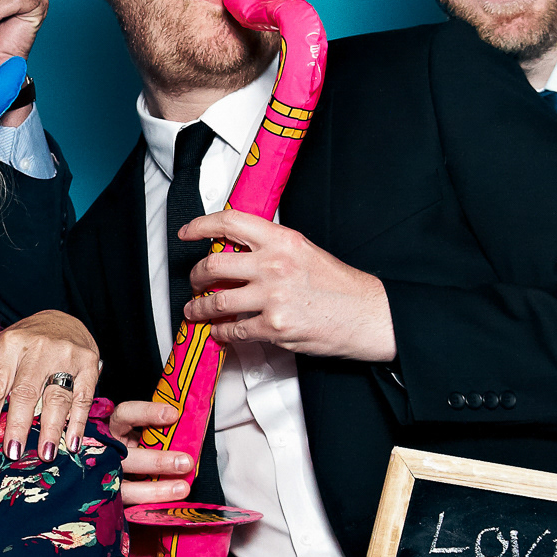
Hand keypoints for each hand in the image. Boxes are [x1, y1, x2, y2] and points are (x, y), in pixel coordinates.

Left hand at [0, 309, 99, 459]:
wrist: (64, 319)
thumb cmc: (24, 340)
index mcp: (10, 343)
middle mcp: (38, 348)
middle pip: (25, 392)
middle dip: (18, 425)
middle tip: (12, 452)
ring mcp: (66, 355)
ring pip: (56, 397)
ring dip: (51, 429)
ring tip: (45, 454)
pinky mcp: (88, 364)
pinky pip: (83, 398)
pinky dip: (78, 423)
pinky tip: (71, 443)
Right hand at [110, 400, 194, 505]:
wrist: (103, 470)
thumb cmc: (130, 446)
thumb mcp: (137, 434)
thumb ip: (156, 432)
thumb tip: (188, 429)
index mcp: (111, 428)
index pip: (125, 415)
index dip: (147, 413)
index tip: (173, 415)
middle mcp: (104, 451)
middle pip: (128, 456)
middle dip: (158, 460)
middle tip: (185, 461)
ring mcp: (104, 477)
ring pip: (126, 486)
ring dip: (156, 489)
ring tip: (182, 488)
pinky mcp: (109, 498)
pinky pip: (130, 504)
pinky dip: (151, 503)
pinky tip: (167, 504)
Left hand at [180, 211, 396, 362]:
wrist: (369, 316)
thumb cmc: (341, 286)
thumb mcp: (306, 251)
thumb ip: (272, 248)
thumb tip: (238, 252)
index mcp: (283, 240)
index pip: (230, 222)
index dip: (202, 225)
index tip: (188, 232)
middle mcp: (274, 265)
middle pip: (212, 265)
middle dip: (195, 276)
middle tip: (194, 281)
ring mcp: (272, 298)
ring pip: (216, 302)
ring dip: (199, 308)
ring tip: (196, 310)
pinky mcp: (273, 327)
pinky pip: (233, 331)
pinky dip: (221, 333)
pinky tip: (220, 332)